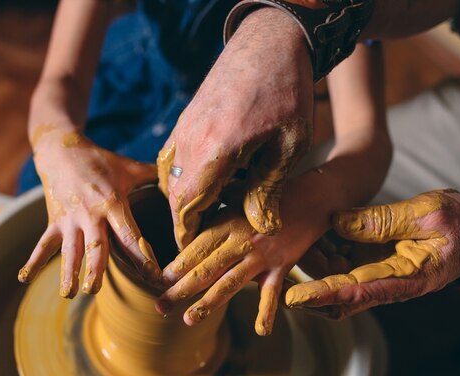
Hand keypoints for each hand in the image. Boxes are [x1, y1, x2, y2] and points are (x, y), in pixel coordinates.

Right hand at [18, 125, 161, 296]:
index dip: (142, 257)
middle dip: (96, 270)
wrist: (62, 150)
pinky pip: (43, 244)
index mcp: (113, 204)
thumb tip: (183, 184)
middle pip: (95, 247)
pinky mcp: (54, 221)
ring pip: (70, 251)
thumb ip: (154, 178)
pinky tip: (23, 279)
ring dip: (68, 272)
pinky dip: (33, 261)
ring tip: (69, 294)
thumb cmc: (101, 161)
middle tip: (96, 290)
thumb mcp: (129, 167)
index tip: (153, 276)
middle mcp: (91, 215)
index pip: (130, 235)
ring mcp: (70, 220)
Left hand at [156, 204, 315, 335]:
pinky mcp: (281, 267)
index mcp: (225, 224)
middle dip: (180, 290)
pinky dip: (267, 312)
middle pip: (205, 270)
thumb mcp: (237, 200)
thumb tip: (190, 223)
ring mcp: (260, 256)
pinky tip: (261, 331)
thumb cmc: (270, 199)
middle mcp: (239, 241)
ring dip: (208, 303)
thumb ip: (215, 214)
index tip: (158, 280)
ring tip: (189, 319)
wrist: (310, 198)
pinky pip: (271, 293)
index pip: (195, 249)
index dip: (176, 266)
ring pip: (229, 283)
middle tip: (160, 306)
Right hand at [157, 8, 312, 248]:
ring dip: (182, 199)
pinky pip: (172, 156)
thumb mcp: (290, 145)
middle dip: (182, 221)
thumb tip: (263, 228)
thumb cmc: (287, 91)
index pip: (187, 205)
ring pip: (169, 176)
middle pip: (174, 194)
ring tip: (205, 213)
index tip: (191, 250)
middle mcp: (191, 139)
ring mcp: (184, 126)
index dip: (186, 233)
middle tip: (198, 240)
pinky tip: (204, 181)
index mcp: (216, 148)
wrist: (271, 40)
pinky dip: (181, 176)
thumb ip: (269, 188)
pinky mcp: (186, 118)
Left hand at [285, 189, 459, 318]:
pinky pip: (342, 262)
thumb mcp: (427, 214)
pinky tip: (313, 236)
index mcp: (407, 279)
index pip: (356, 293)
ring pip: (335, 279)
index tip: (293, 298)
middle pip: (338, 297)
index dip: (322, 296)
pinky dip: (325, 252)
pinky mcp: (373, 259)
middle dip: (306, 289)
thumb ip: (382, 221)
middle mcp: (388, 282)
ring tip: (291, 249)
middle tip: (275, 276)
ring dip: (313, 268)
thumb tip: (337, 222)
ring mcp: (378, 271)